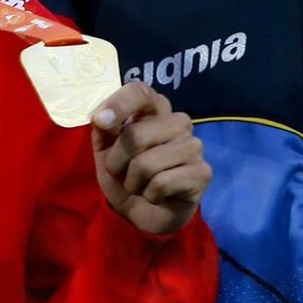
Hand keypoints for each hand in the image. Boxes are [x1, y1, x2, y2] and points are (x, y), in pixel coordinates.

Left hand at [90, 82, 209, 234]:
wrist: (143, 211)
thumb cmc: (125, 173)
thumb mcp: (105, 149)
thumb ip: (103, 128)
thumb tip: (102, 117)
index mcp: (154, 109)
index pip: (140, 91)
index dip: (119, 104)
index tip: (100, 121)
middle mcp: (178, 122)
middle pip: (136, 135)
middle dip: (116, 162)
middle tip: (121, 173)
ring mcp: (194, 146)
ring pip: (145, 164)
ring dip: (132, 182)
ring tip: (140, 185)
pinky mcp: (202, 172)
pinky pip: (161, 184)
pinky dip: (149, 195)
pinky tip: (157, 195)